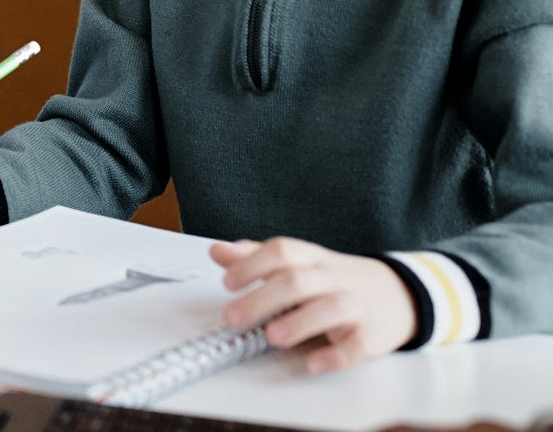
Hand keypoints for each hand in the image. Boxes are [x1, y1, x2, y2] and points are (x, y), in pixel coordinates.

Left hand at [212, 237, 414, 372]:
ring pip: (331, 309)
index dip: (252, 264)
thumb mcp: (300, 262)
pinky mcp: (374, 336)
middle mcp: (334, 278)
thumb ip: (257, 258)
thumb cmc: (335, 279)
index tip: (227, 282)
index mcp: (312, 258)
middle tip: (232, 317)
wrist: (399, 294)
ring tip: (271, 337)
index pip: (282, 251)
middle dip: (262, 298)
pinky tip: (313, 363)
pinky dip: (336, 355)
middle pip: (298, 281)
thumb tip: (217, 251)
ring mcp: (357, 305)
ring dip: (299, 323)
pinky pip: (357, 346)